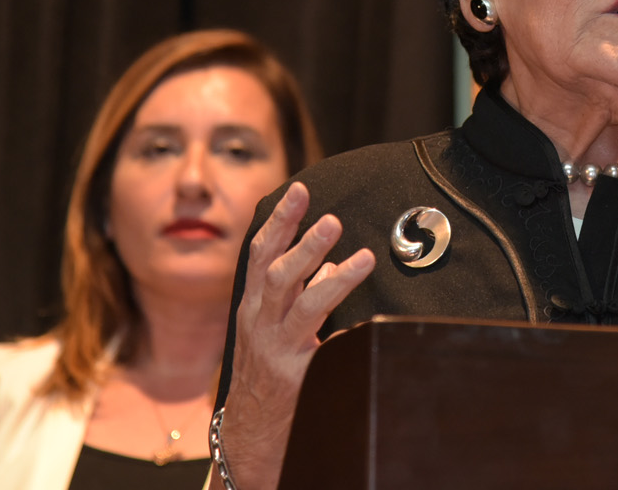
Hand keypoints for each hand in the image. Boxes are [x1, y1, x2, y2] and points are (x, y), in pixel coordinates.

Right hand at [217, 183, 374, 484]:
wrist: (250, 427)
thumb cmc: (265, 364)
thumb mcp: (270, 321)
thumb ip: (296, 289)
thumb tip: (329, 259)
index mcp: (252, 303)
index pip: (261, 253)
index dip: (279, 220)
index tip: (300, 190)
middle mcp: (260, 322)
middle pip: (279, 275)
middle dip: (305, 244)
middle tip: (332, 220)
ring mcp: (278, 349)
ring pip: (305, 308)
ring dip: (336, 280)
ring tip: (365, 258)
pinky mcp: (297, 375)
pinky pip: (326, 349)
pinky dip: (345, 332)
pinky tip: (367, 321)